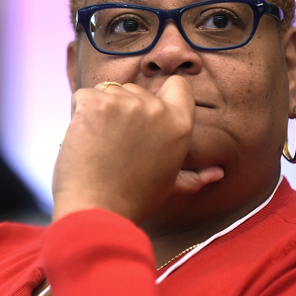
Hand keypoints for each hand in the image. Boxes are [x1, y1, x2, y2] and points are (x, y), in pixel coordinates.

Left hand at [52, 76, 222, 223]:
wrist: (97, 210)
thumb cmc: (132, 199)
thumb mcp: (169, 184)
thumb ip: (194, 175)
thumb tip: (218, 173)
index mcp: (179, 124)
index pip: (177, 85)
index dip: (160, 94)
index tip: (144, 115)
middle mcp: (155, 108)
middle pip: (135, 90)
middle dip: (122, 110)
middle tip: (115, 145)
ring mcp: (124, 103)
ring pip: (107, 91)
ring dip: (98, 111)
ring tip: (98, 144)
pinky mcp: (95, 103)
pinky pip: (82, 97)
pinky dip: (78, 113)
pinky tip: (83, 138)